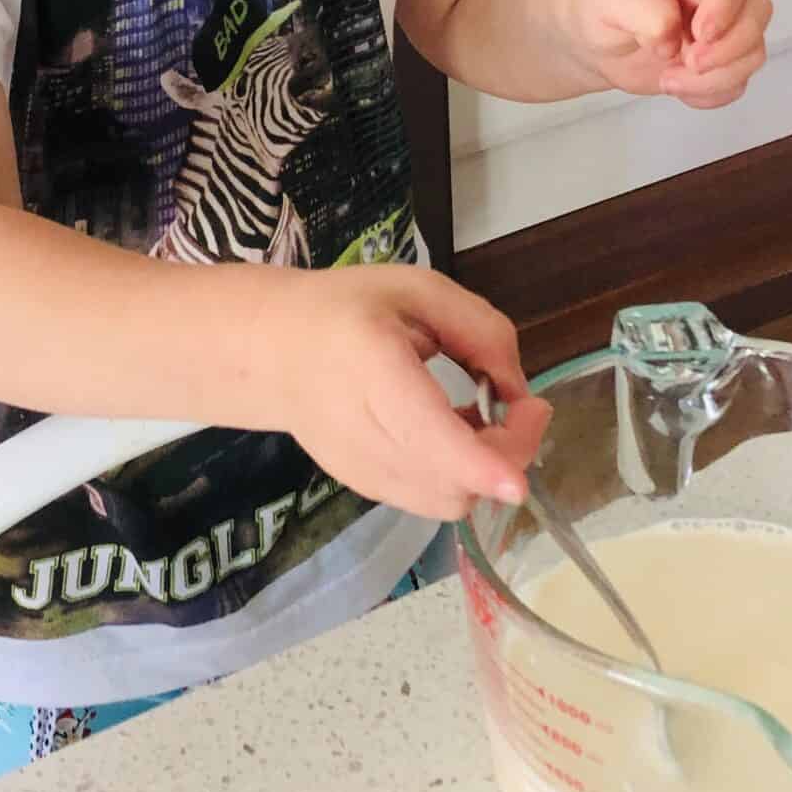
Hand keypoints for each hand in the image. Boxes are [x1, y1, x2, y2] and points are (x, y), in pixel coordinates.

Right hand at [268, 266, 549, 522]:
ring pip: (448, 501)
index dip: (485, 464)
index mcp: (373, 371)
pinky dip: (459, 476)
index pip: (430, 438)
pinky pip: (430, 499)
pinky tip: (452, 433)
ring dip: (485, 468)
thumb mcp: (418, 289)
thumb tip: (519, 392)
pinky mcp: (365, 487)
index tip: (524, 464)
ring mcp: (361, 471)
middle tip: (519, 406)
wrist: (267, 350)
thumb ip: (481, 331)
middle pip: (453, 483)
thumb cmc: (343, 309)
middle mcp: (364, 435)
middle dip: (508, 453)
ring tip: (479, 417)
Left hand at [564, 0, 770, 109]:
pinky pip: (738, 82)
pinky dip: (711, 94)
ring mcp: (724, 28)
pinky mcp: (721, 61)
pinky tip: (676, 86)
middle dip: (729, 48)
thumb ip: (643, 8)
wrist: (593, 42)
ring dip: (716, 77)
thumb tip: (673, 40)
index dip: (724, 7)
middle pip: (758, 12)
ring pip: (753, 52)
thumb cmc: (600, 7)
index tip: (699, 34)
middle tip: (688, 63)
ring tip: (668, 79)